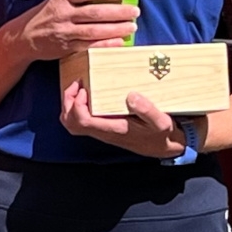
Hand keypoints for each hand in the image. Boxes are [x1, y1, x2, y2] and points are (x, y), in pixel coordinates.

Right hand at [15, 0, 138, 60]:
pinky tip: (119, 42)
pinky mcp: (67, 47)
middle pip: (94, 12)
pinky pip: (89, 46)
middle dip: (118, 12)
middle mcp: (63, 14)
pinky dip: (105, 44)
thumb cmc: (46, 16)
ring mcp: (65, 31)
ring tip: (132, 27)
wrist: (24, 37)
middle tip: (135, 11)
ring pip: (94, 30)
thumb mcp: (57, 0)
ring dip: (116, 29)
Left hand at [59, 83, 187, 158]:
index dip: (77, 105)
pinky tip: (88, 94)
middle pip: (71, 124)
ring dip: (70, 105)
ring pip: (73, 124)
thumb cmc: (161, 134)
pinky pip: (81, 120)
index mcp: (113, 129)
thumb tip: (131, 96)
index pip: (82, 121)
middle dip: (67, 103)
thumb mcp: (161, 122)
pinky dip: (77, 106)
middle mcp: (103, 132)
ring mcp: (102, 131)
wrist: (164, 147)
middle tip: (77, 85)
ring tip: (80, 88)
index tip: (85, 89)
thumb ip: (147, 109)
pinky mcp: (104, 127)